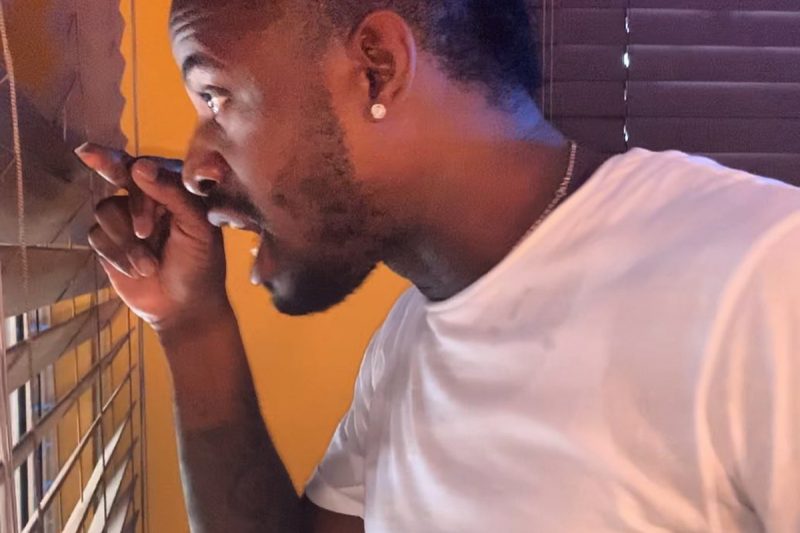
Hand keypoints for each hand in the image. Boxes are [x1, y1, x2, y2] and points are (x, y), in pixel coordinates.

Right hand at [77, 143, 228, 332]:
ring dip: (127, 242)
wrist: (184, 308)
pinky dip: (117, 255)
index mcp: (175, 190)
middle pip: (118, 172)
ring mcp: (125, 218)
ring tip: (149, 266)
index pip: (150, 168)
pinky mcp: (108, 241)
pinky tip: (137, 272)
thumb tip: (140, 165)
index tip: (128, 169)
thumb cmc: (201, 264)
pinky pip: (96, 235)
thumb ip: (173, 194)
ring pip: (106, 209)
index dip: (138, 173)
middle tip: (87, 153)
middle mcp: (148, 198)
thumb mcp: (198, 228)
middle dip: (106, 166)